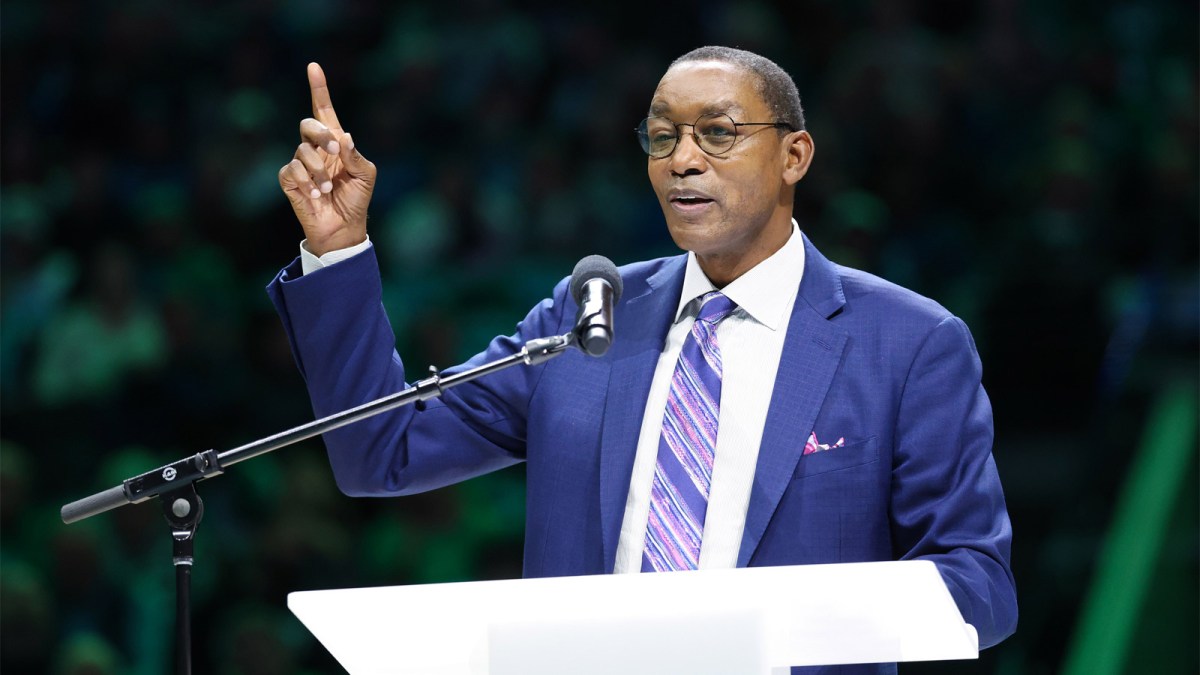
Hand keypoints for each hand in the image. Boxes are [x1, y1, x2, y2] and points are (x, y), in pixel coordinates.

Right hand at [279, 63, 375, 255]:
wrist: (344, 228)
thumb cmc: (356, 200)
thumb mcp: (366, 176)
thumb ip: (356, 155)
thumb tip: (343, 137)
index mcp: (335, 143)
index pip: (324, 111)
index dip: (319, 89)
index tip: (314, 67)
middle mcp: (316, 149)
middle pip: (308, 125)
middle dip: (320, 135)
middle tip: (334, 152)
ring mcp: (301, 164)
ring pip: (300, 151)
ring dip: (317, 171)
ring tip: (326, 190)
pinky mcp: (290, 180)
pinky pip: (291, 171)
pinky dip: (306, 182)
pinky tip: (314, 195)